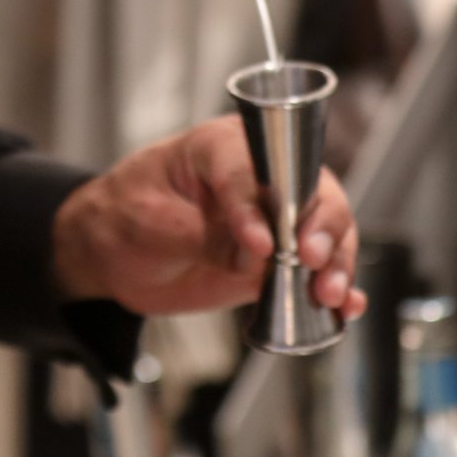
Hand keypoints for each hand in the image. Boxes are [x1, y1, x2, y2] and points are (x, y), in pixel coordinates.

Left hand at [50, 116, 365, 320]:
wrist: (111, 252)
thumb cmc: (123, 216)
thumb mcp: (150, 222)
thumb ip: (205, 237)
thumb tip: (258, 255)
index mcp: (221, 148)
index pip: (254, 170)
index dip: (262, 207)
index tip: (262, 243)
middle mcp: (259, 176)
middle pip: (311, 192)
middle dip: (321, 227)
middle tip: (313, 260)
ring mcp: (272, 219)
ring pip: (325, 231)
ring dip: (337, 263)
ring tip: (332, 294)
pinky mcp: (274, 259)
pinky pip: (314, 270)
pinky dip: (335, 287)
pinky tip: (346, 308)